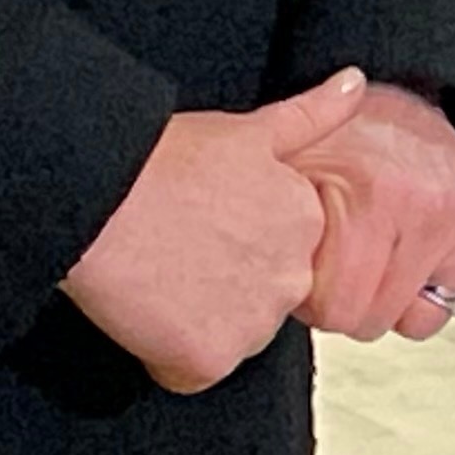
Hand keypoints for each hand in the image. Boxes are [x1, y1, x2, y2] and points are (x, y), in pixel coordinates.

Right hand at [65, 68, 362, 392]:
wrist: (100, 202)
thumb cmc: (163, 163)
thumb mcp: (248, 129)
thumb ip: (311, 115)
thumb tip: (354, 83)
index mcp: (306, 221)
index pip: (287, 253)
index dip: (241, 242)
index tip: (208, 225)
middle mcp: (293, 276)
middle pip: (264, 298)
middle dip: (227, 284)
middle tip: (181, 250)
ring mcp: (253, 322)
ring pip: (233, 336)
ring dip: (201, 321)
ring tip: (162, 275)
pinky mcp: (209, 360)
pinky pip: (194, 371)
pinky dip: (169, 355)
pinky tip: (148, 312)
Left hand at [289, 84, 454, 341]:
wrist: (399, 95)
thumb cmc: (338, 139)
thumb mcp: (284, 166)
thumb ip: (269, 215)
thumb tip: (256, 276)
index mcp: (374, 196)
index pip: (338, 310)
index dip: (312, 297)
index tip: (309, 267)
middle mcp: (428, 205)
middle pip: (375, 318)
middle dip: (349, 300)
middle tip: (340, 262)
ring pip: (420, 317)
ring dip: (392, 296)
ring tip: (374, 258)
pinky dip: (432, 283)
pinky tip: (410, 254)